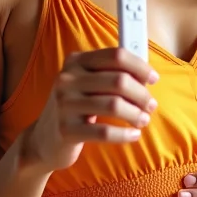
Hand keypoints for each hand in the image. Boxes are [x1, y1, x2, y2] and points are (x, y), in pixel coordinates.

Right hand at [20, 48, 157, 173]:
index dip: (140, 66)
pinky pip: (105, 132)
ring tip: (142, 120)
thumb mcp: (86, 84)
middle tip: (150, 105)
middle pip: (119, 80)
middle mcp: (67, 79)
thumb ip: (110, 74)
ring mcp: (65, 104)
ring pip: (115, 105)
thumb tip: (146, 74)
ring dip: (136, 114)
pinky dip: (125, 134)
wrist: (43, 140)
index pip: (116, 56)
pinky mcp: (66, 130)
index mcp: (75, 62)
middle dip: (142, 94)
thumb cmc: (75, 108)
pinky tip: (133, 135)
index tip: (153, 78)